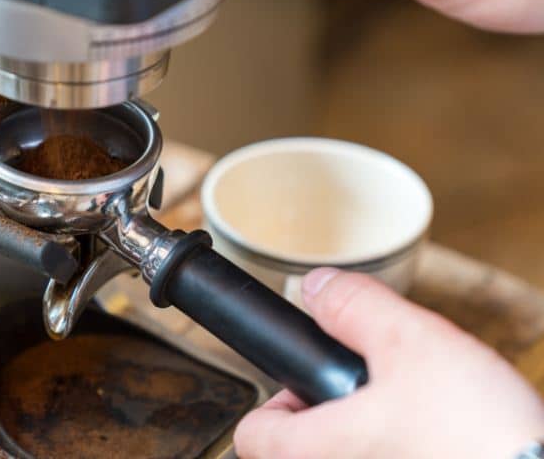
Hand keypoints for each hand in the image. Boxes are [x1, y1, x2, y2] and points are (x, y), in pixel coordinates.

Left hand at [234, 269, 543, 458]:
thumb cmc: (480, 435)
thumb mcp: (410, 342)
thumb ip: (354, 308)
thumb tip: (318, 288)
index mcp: (318, 452)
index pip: (250, 436)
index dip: (270, 402)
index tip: (301, 381)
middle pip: (298, 448)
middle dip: (327, 413)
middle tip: (367, 389)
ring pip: (347, 455)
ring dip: (368, 431)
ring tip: (412, 409)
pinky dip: (402, 448)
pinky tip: (438, 433)